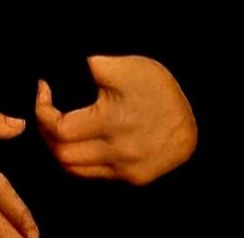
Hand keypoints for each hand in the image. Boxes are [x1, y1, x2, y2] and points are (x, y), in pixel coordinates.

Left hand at [35, 55, 196, 185]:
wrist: (200, 117)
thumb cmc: (161, 89)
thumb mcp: (128, 67)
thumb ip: (95, 66)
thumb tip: (69, 65)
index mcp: (112, 123)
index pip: (59, 129)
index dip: (43, 110)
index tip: (43, 89)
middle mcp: (117, 153)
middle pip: (62, 155)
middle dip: (46, 131)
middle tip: (46, 109)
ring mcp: (126, 169)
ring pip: (75, 170)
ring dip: (60, 149)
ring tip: (58, 125)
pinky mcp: (135, 178)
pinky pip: (95, 175)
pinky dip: (80, 159)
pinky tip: (81, 140)